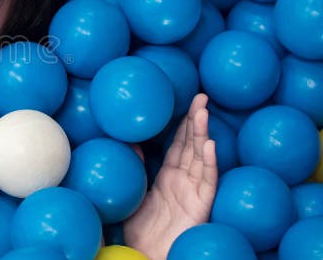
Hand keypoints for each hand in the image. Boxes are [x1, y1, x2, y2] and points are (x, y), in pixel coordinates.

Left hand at [123, 93, 217, 259]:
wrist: (148, 255)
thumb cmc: (140, 231)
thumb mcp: (132, 193)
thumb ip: (133, 167)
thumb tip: (128, 141)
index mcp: (167, 176)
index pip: (177, 144)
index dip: (182, 123)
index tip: (186, 101)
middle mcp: (183, 180)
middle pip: (191, 145)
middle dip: (196, 120)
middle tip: (200, 95)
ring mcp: (193, 191)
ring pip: (200, 157)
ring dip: (202, 134)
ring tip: (203, 111)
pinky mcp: (200, 205)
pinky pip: (208, 181)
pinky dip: (209, 163)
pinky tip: (211, 145)